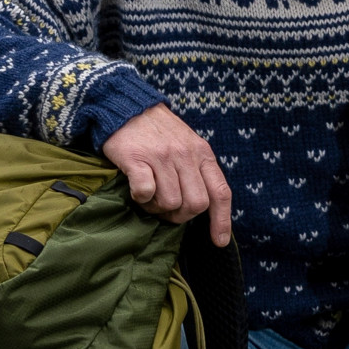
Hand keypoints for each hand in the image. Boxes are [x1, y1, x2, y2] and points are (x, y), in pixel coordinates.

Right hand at [102, 103, 232, 244]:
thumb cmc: (158, 132)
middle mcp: (186, 155)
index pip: (221, 192)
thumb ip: (197, 171)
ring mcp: (162, 156)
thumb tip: (201, 207)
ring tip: (148, 197)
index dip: (222, 220)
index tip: (218, 241)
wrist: (127, 106)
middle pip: (196, 204)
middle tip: (165, 210)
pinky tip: (136, 190)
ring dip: (157, 208)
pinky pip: (146, 192)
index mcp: (203, 154)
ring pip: (171, 202)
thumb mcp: (188, 145)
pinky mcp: (137, 158)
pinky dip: (141, 198)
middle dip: (181, 216)